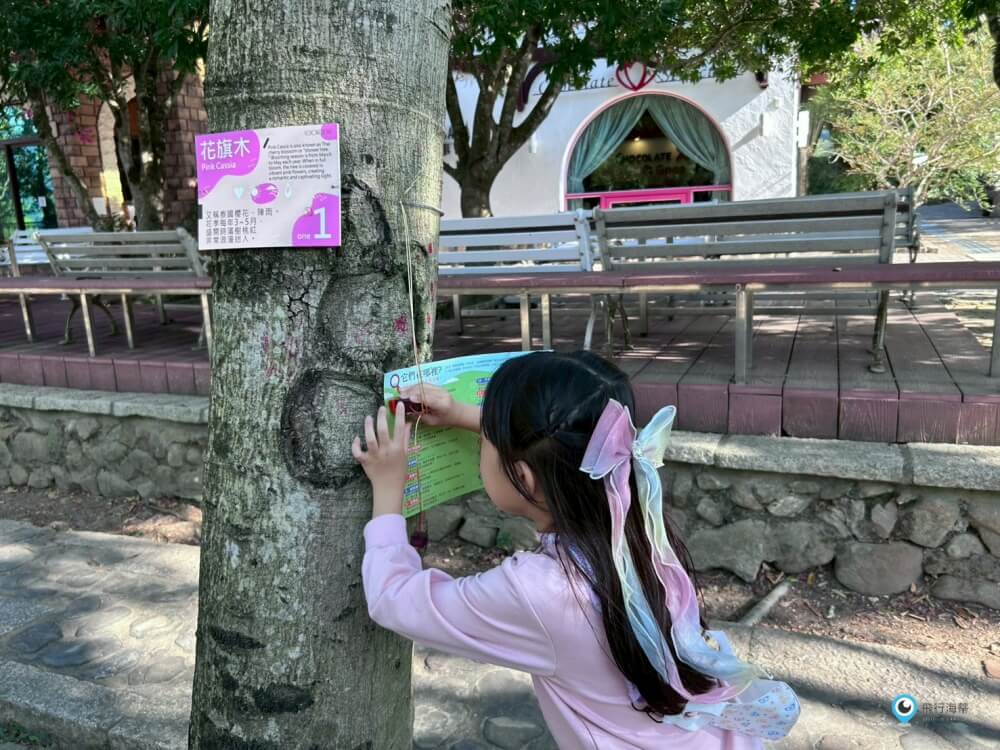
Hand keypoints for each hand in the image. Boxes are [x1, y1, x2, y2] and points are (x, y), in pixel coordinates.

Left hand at [352, 402, 411, 516]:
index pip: (399, 428)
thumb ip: (405, 438)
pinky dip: (356, 444)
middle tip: (381, 408)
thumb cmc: (399, 471)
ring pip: (369, 438)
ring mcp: (375, 456)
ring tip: (368, 417)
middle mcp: (386, 450)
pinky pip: (357, 451)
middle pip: (383, 430)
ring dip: (368, 426)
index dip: (399, 414)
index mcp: (398, 448)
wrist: (389, 488)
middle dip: (381, 417)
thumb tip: (407, 423)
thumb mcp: (406, 454)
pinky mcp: (365, 461)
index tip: (399, 404)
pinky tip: (357, 438)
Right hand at [398, 384, 455, 426]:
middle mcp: (442, 394)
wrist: (457, 412)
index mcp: (442, 405)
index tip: (408, 398)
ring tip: (401, 390)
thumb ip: (420, 416)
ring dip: (411, 387)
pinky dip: (415, 386)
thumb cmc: (445, 419)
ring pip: (424, 385)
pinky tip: (407, 388)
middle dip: (411, 391)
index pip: (429, 399)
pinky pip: (424, 384)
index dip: (418, 398)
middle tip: (400, 395)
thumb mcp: (432, 422)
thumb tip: (407, 411)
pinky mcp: (438, 386)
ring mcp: (440, 388)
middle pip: (425, 390)